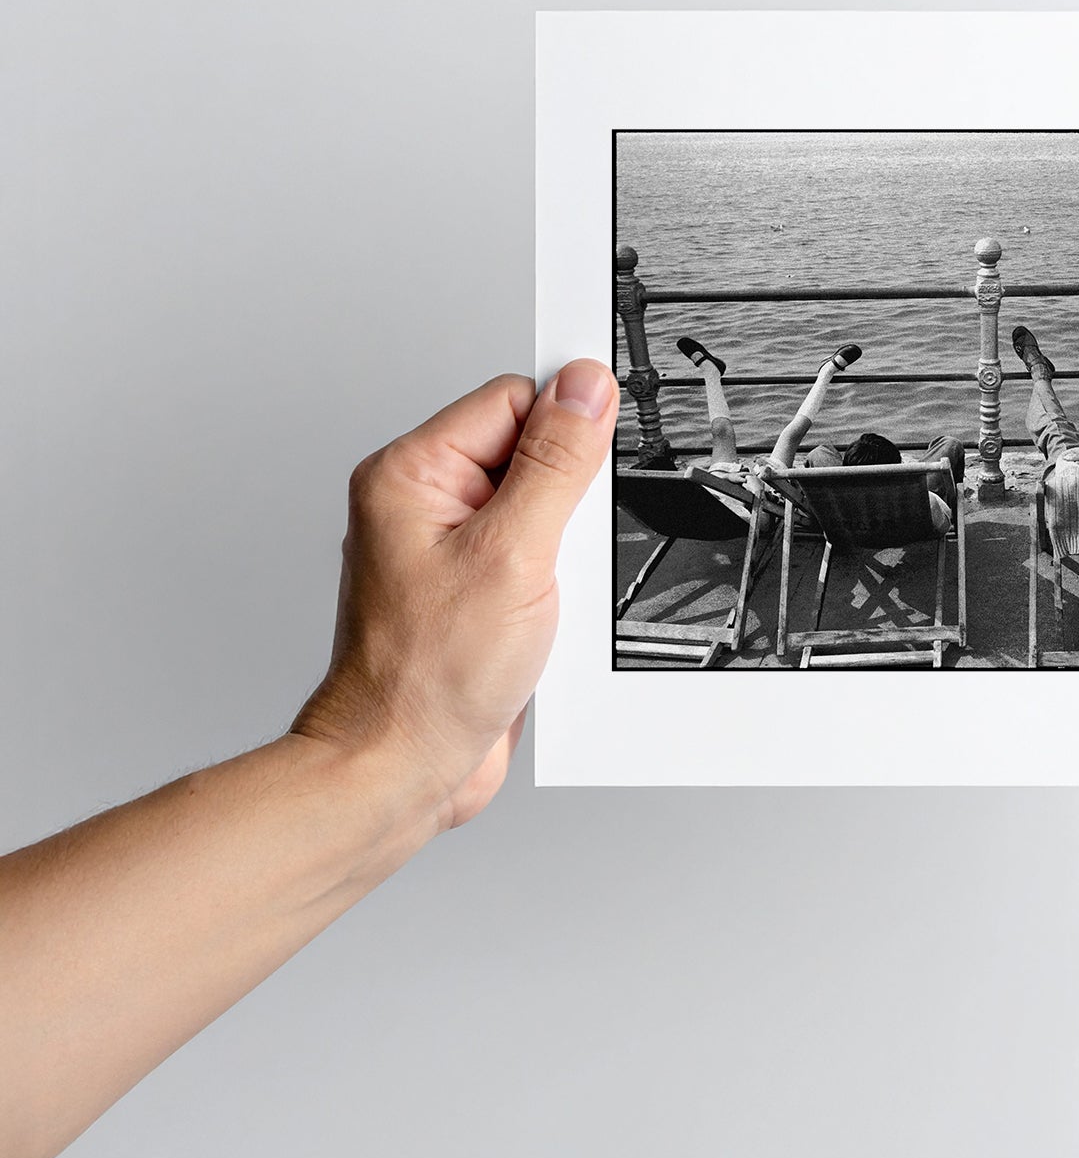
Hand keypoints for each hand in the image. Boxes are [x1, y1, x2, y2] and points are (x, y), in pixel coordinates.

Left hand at [290, 361, 616, 829]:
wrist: (403, 769)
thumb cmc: (427, 676)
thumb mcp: (513, 553)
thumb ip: (556, 464)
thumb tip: (586, 388)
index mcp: (413, 474)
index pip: (513, 400)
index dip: (564, 427)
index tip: (597, 462)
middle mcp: (424, 505)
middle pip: (531, 453)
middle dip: (567, 499)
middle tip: (556, 551)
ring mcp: (449, 551)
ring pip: (542, 512)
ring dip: (564, 551)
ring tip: (541, 597)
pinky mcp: (474, 593)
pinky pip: (538, 560)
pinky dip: (559, 586)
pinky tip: (545, 621)